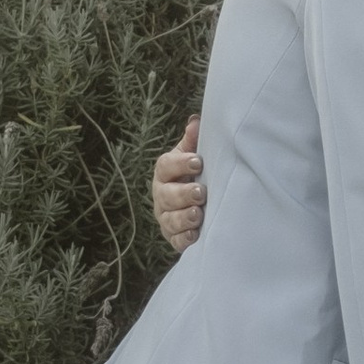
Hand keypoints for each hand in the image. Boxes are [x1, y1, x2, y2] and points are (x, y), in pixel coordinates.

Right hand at [153, 114, 204, 254]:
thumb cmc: (195, 174)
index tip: (197, 161)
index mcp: (166, 172)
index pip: (165, 166)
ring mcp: (166, 217)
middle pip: (166, 195)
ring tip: (197, 215)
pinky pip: (176, 240)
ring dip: (183, 217)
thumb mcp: (193, 156)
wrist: (197, 203)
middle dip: (183, 194)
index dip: (179, 164)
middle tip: (201, 192)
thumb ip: (194, 141)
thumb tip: (196, 122)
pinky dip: (184, 238)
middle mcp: (162, 195)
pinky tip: (195, 235)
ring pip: (169, 219)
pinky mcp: (174, 236)